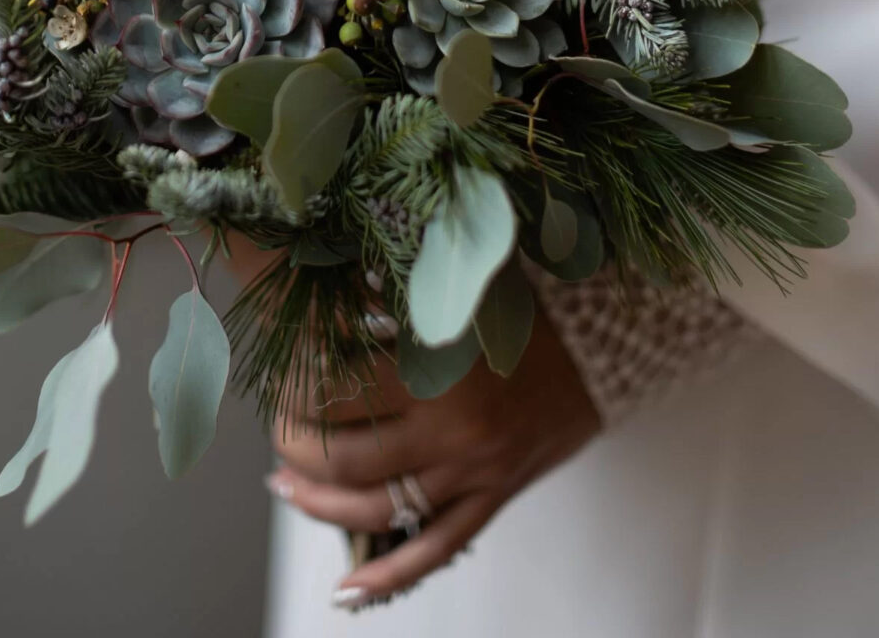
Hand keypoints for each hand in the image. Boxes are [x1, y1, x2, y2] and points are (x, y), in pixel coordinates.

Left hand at [267, 310, 600, 606]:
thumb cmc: (525, 308)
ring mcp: (473, 473)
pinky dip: (388, 576)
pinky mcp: (493, 499)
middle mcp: (453, 430)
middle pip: (348, 458)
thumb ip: (398, 295)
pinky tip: (346, 588)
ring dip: (320, 504)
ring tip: (283, 484)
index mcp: (439, 370)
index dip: (296, 386)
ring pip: (377, 511)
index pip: (340, 390)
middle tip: (275, 429)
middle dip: (295, 447)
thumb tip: (327, 290)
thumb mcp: (459, 292)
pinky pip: (434, 550)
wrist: (604, 346)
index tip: (277, 374)